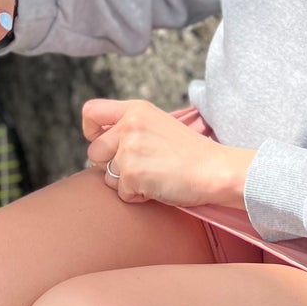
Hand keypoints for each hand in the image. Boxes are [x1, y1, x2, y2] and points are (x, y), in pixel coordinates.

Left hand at [81, 98, 255, 209]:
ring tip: (153, 175)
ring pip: (106, 176)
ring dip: (125, 182)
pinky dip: (137, 196)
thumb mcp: (159, 124)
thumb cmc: (191, 152)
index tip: (104, 142)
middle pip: (94, 151)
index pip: (91, 112)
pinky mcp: (132, 174)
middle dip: (109, 165)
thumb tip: (101, 142)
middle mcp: (129, 126)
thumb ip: (131, 127)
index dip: (90, 131)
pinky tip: (158, 186)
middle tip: (137, 167)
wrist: (215, 170)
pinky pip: (121, 193)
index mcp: (136, 110)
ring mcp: (129, 150)